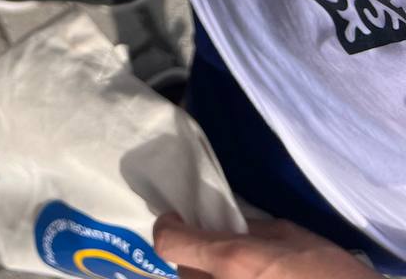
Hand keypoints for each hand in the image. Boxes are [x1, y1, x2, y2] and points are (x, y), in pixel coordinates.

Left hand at [154, 213, 377, 277]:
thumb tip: (227, 227)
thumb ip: (248, 230)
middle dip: (195, 258)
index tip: (178, 220)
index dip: (168, 227)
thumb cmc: (325, 270)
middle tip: (216, 250)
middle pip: (183, 272)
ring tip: (237, 274)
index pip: (169, 242)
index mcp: (230, 259)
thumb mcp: (286, 234)